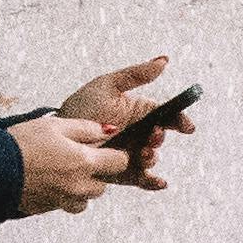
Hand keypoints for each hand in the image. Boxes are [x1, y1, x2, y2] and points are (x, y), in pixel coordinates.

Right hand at [15, 113, 127, 216]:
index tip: (103, 149)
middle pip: (103, 185)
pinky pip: (65, 204)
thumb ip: (86, 128)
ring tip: (62, 171)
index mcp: (84, 162)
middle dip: (96, 173)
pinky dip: (63, 195)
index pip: (119, 163)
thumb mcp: (55, 125)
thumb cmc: (22, 143)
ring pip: (86, 199)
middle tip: (77, 157)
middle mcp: (78, 186)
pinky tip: (48, 181)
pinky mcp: (48, 208)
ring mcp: (63, 200)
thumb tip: (109, 130)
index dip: (114, 154)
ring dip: (80, 187)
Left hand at [55, 56, 192, 190]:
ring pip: (150, 158)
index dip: (180, 120)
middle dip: (160, 137)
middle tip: (153, 135)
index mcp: (139, 112)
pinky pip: (140, 179)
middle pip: (159, 138)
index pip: (166, 116)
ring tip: (144, 153)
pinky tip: (159, 182)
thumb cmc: (82, 106)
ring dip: (152, 156)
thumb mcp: (108, 85)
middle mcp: (138, 134)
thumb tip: (165, 60)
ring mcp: (129, 154)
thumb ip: (136, 75)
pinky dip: (152, 182)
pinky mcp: (120, 172)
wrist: (57, 134)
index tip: (186, 126)